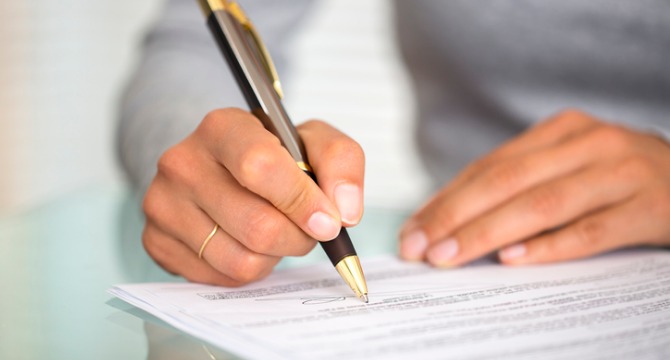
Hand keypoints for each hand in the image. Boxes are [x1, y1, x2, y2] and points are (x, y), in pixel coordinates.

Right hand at [142, 108, 363, 285]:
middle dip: (298, 237)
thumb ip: (341, 163)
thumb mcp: (312, 142)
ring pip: (241, 260)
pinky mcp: (156, 240)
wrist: (220, 165)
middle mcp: (182, 162)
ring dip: (275, 256)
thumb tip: (345, 212)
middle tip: (307, 228)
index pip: (260, 167)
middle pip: (257, 225)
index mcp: (222, 127)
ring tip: (275, 231)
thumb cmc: (272, 154)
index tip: (329, 222)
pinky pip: (221, 277)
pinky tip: (247, 242)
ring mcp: (162, 204)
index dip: (301, 201)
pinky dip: (248, 269)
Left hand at [399, 110, 669, 265]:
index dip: (445, 199)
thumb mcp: (567, 166)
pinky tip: (512, 260)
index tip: (412, 229)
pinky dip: (549, 246)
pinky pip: (591, 231)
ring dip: (487, 233)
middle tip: (418, 247)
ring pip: (542, 205)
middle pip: (507, 182)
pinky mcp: (649, 207)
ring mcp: (620, 173)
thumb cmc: (615, 179)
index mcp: (560, 131)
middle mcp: (588, 144)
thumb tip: (450, 221)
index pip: (489, 167)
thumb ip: (519, 186)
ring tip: (449, 256)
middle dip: (454, 216)